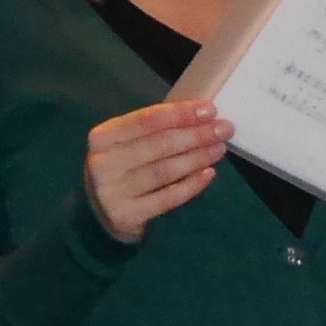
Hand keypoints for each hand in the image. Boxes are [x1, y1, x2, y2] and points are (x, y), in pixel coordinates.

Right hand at [86, 98, 232, 241]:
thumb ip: (152, 130)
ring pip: (164, 171)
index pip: (146, 120)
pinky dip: (191, 185)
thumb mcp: (126, 144)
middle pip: (158, 145)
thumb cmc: (123, 167)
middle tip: (224, 129)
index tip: (209, 110)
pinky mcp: (127, 215)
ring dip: (197, 158)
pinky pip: (167, 198)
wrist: (101, 213)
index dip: (180, 114)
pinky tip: (209, 174)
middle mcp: (103, 163)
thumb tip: (199, 114)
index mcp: (102, 137)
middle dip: (195, 135)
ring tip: (220, 148)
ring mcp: (113, 192)